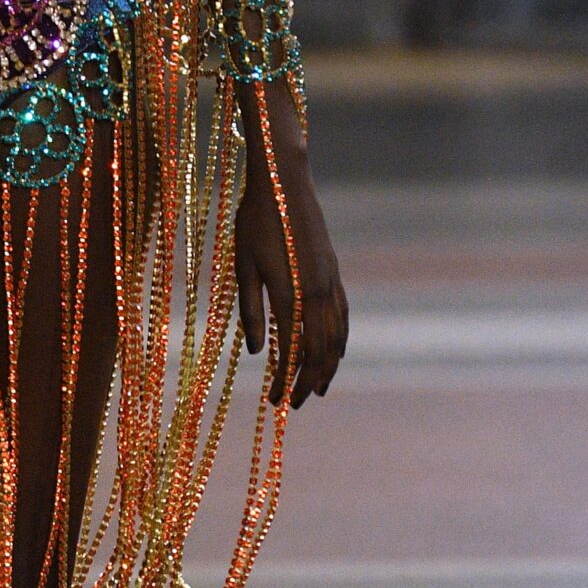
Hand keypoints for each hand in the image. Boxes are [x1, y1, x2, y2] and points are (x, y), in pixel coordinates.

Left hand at [233, 90, 348, 409]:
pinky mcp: (334, 272)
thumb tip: (259, 353)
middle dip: (307, 382)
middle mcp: (318, 293)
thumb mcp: (243, 267)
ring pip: (337, 337)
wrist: (284, 184)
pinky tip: (334, 351)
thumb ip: (252, 311)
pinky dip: (340, 340)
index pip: (292, 352)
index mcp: (292, 294)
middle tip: (293, 404)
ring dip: (328, 367)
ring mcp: (331, 282)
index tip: (274, 400)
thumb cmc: (254, 222)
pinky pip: (343, 316)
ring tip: (317, 388)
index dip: (285, 380)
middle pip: (320, 352)